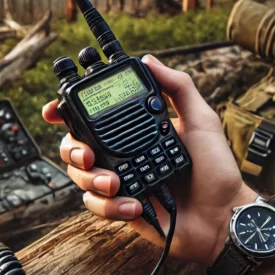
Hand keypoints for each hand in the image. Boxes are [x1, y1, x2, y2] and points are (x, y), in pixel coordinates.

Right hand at [42, 55, 255, 264]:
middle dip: (72, 150)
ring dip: (90, 179)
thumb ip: (178, 87)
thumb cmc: (215, 169)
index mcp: (135, 132)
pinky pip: (96, 206)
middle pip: (75, 147)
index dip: (67, 114)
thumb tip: (150, 58)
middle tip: (87, 155)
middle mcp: (122, 154)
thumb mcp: (200, 121)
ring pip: (79, 177)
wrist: (221, 215)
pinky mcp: (121, 208)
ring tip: (114, 183)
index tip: (54, 111)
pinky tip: (134, 206)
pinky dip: (109, 206)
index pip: (94, 118)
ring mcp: (120, 181)